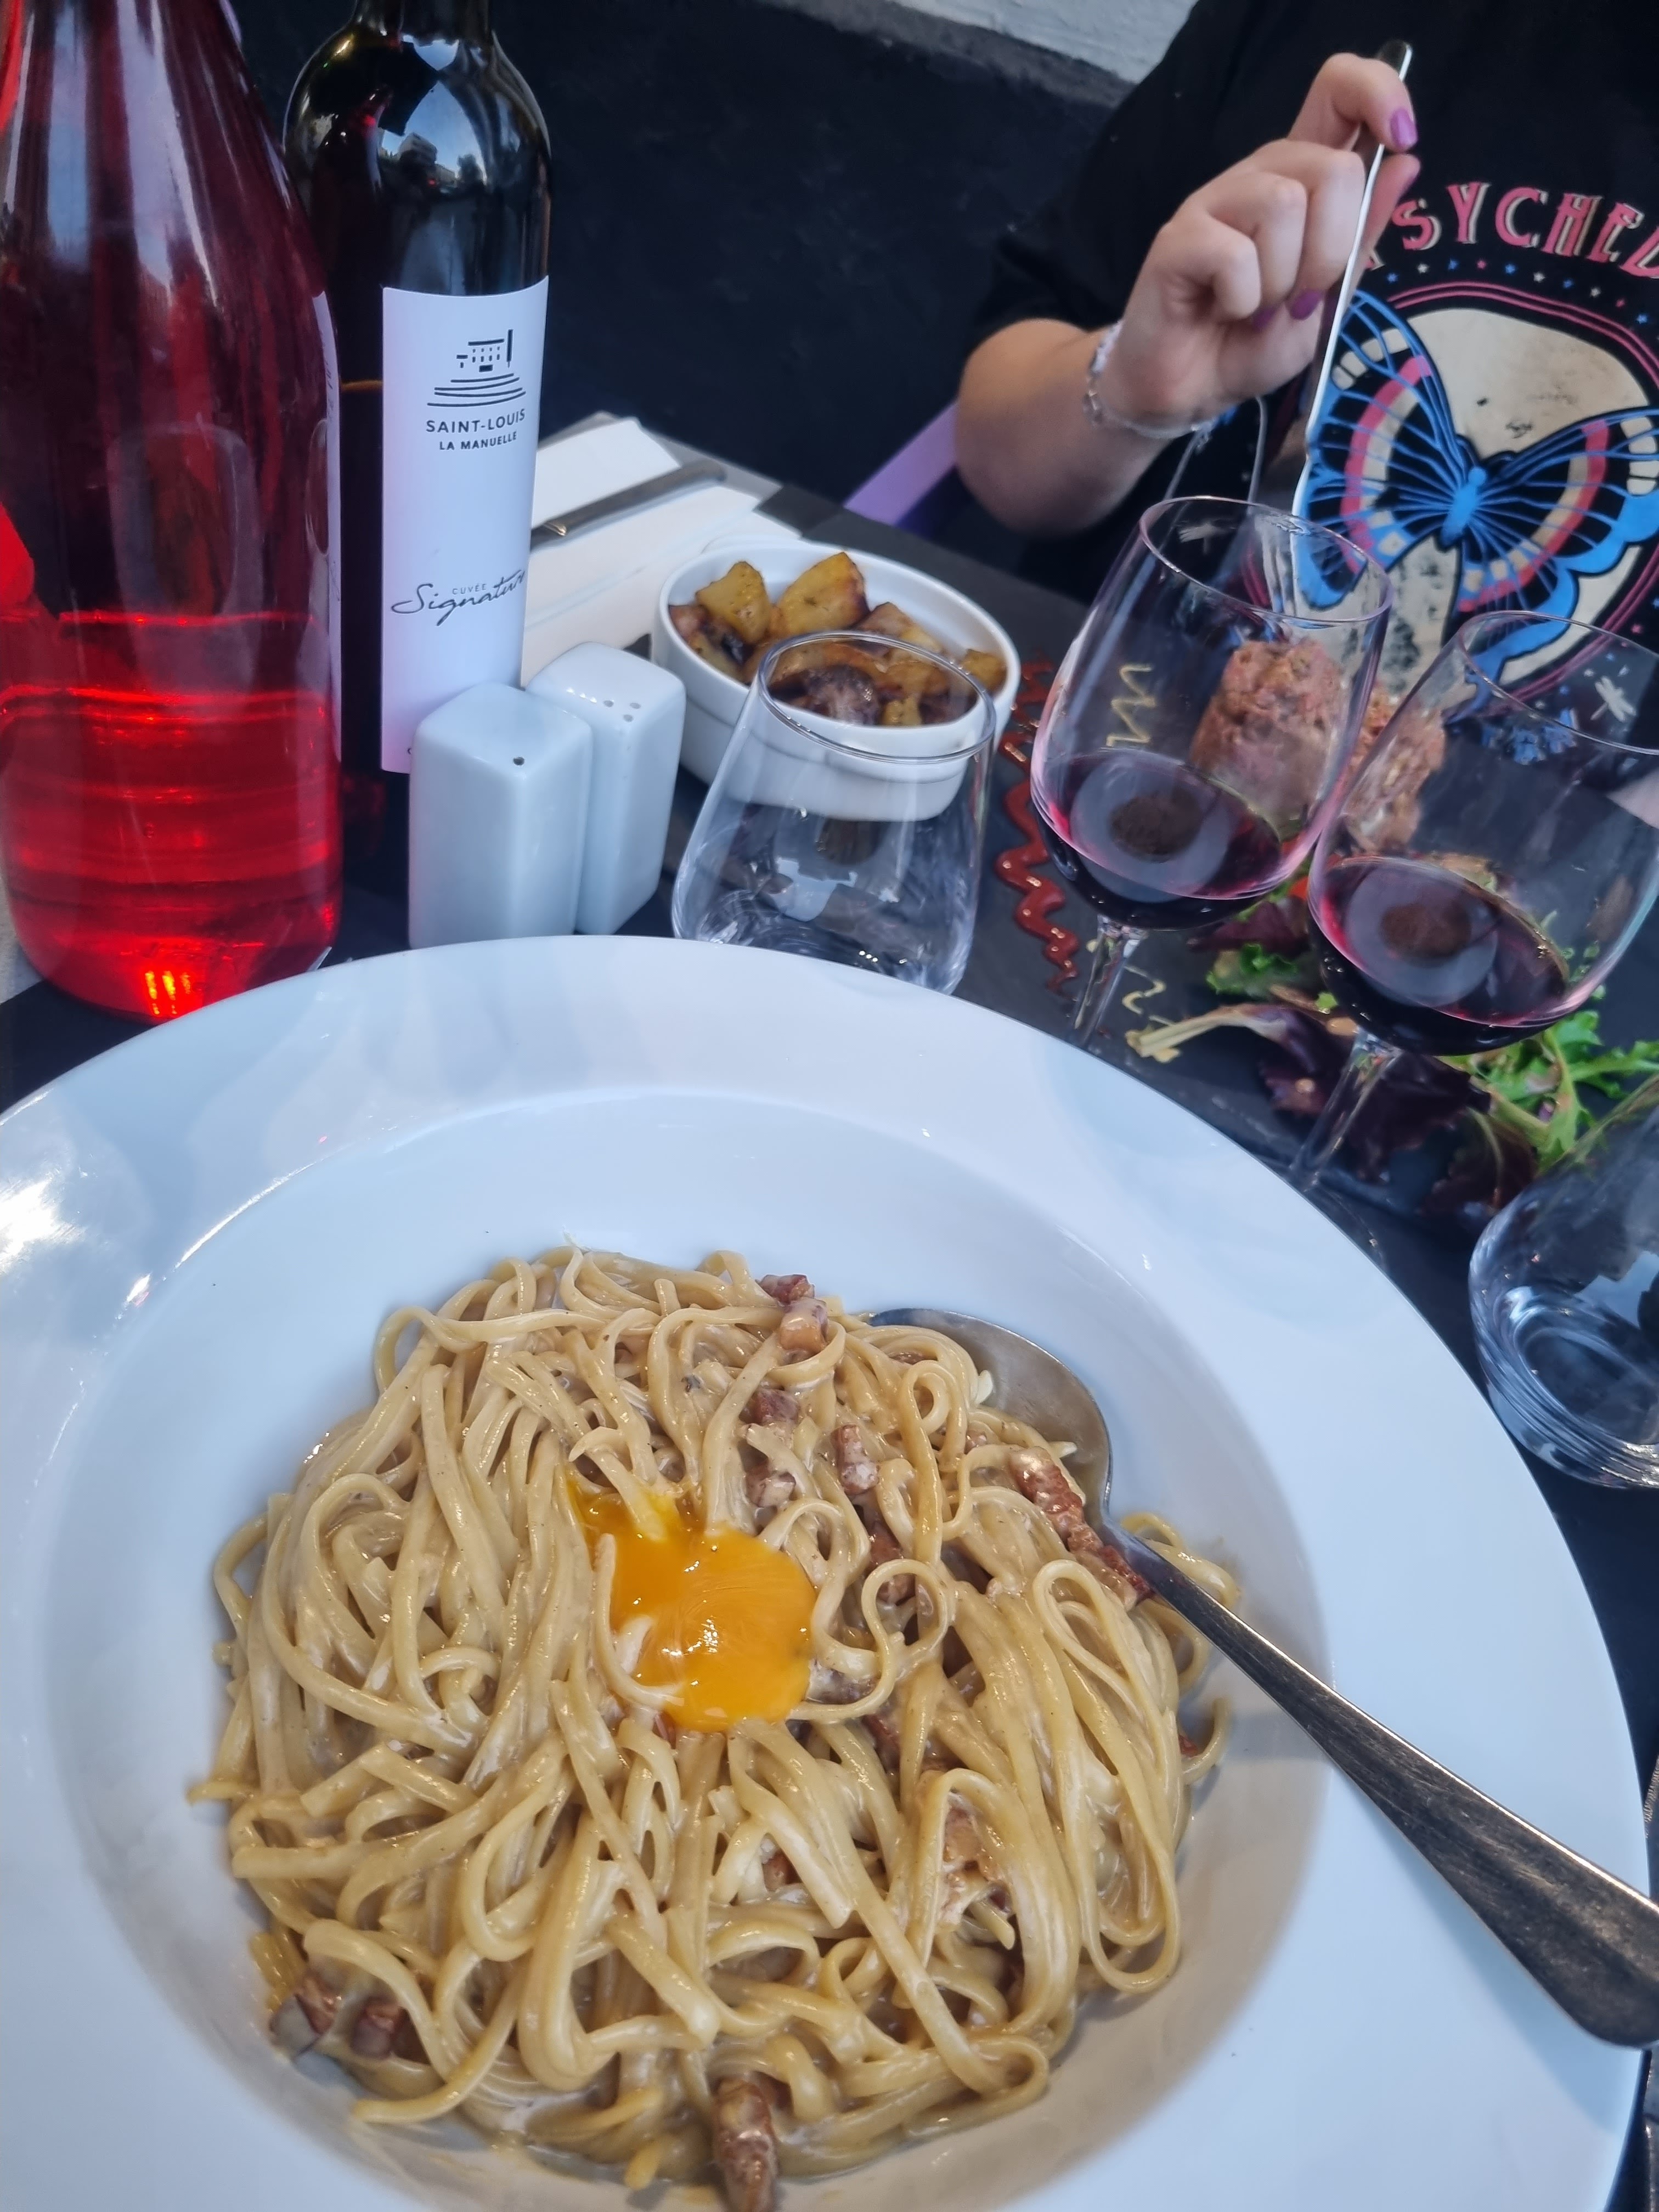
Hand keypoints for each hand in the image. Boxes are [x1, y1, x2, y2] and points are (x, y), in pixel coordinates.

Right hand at [1097, 53, 1418, 434]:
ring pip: (1283, 204)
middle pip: (1331, 166)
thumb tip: (1406, 163)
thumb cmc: (1253, 343)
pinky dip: (1244, 299)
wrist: (1191, 393)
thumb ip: (1363, 236)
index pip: (1338, 89)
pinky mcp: (1178, 238)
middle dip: (1332, 249)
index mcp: (1299, 179)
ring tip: (1261, 309)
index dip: (1378, 95)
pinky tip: (1226, 312)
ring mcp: (1214, 202)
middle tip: (1301, 298)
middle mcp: (1258, 176)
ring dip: (1283, 279)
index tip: (1401, 141)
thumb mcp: (1329, 297)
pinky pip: (1234, 253)